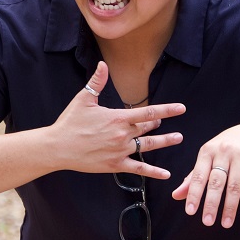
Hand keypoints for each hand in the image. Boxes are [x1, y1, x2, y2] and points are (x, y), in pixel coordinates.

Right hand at [54, 62, 184, 178]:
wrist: (58, 147)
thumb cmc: (70, 122)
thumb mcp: (84, 99)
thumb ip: (97, 82)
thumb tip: (103, 64)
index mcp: (118, 118)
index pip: (148, 113)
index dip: (167, 110)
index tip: (181, 108)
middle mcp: (122, 134)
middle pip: (148, 128)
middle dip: (159, 125)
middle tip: (168, 124)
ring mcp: (120, 151)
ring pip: (147, 146)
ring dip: (164, 142)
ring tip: (177, 139)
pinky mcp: (115, 165)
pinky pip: (138, 169)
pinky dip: (153, 172)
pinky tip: (166, 175)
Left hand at [172, 119, 239, 226]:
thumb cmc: (227, 147)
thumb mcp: (209, 157)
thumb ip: (194, 177)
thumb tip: (176, 196)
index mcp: (207, 151)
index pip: (198, 175)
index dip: (194, 194)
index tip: (190, 212)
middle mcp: (223, 151)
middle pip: (216, 181)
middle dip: (211, 203)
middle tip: (207, 222)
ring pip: (235, 185)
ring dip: (230, 206)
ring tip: (226, 223)